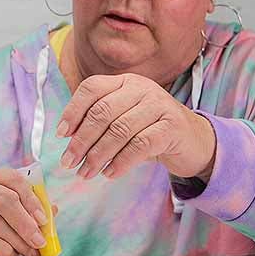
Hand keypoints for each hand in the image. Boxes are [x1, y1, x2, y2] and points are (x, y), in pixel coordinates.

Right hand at [0, 167, 49, 255]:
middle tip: (40, 241)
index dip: (32, 199)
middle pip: (5, 200)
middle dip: (27, 223)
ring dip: (19, 242)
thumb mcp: (6, 213)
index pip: (13, 179)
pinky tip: (12, 254)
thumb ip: (28, 208)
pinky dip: (5, 250)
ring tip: (31, 253)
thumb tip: (53, 210)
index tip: (44, 219)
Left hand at [56, 73, 215, 180]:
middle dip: (81, 140)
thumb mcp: (123, 119)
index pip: (91, 88)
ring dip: (98, 155)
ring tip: (86, 172)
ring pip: (119, 130)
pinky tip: (109, 173)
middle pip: (102, 112)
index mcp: (124, 82)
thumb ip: (99, 122)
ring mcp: (159, 105)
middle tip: (69, 162)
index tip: (61, 135)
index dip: (73, 111)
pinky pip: (140, 145)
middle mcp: (141, 88)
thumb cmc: (149, 131)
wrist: (193, 140)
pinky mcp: (173, 127)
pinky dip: (121, 161)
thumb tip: (67, 137)